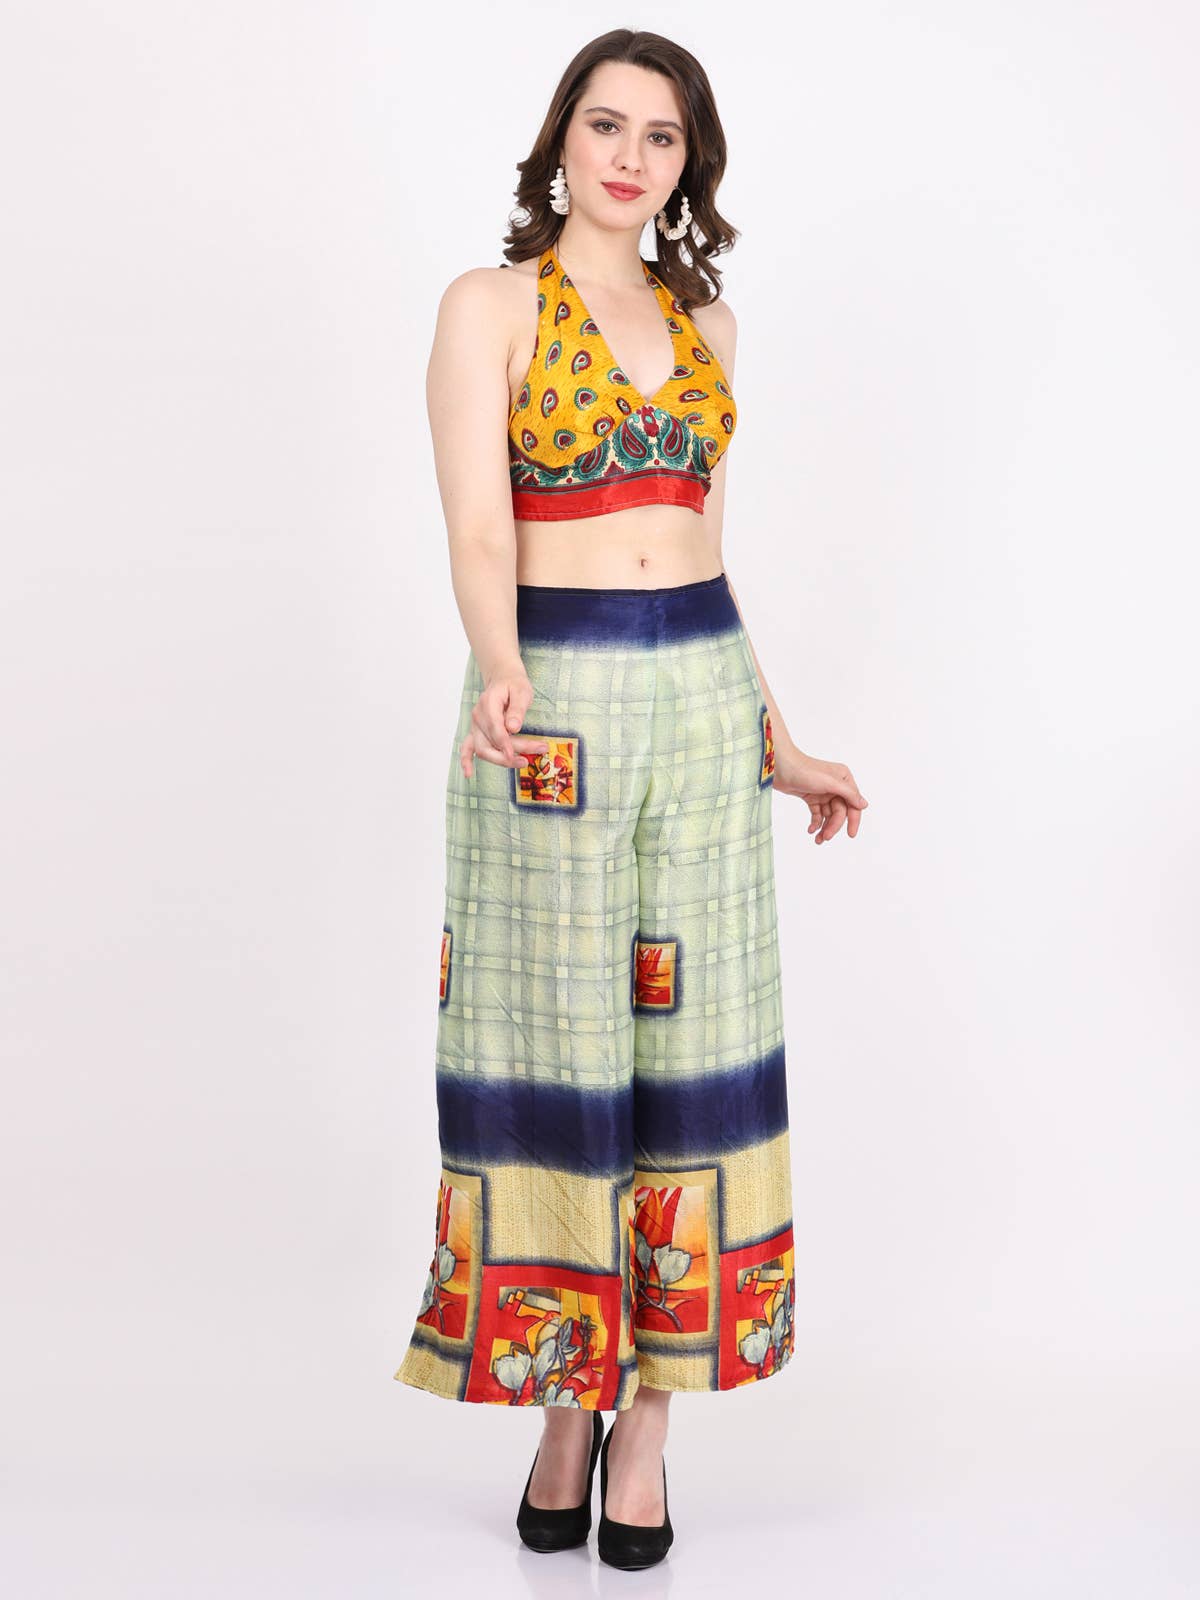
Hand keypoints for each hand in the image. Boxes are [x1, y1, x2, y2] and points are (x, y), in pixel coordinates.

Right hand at [460, 663, 548, 777]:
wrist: (503, 679)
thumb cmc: (514, 685)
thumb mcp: (522, 691)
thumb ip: (517, 709)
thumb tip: (513, 727)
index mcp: (488, 703)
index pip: (495, 728)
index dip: (506, 744)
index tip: (519, 756)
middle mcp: (478, 716)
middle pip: (489, 742)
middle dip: (509, 754)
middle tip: (531, 758)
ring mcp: (475, 725)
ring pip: (483, 749)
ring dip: (501, 760)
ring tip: (524, 762)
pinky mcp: (476, 732)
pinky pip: (467, 748)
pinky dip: (466, 761)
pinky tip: (468, 774)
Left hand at [772, 740, 868, 843]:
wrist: (780, 767)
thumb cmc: (806, 770)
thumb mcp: (831, 782)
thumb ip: (848, 794)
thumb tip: (864, 805)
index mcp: (844, 779)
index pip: (853, 803)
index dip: (853, 819)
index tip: (851, 835)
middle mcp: (836, 786)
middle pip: (840, 811)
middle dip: (834, 825)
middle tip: (826, 837)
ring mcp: (823, 792)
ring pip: (829, 814)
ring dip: (825, 827)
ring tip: (818, 839)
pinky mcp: (811, 797)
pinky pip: (818, 814)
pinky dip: (816, 823)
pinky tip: (811, 830)